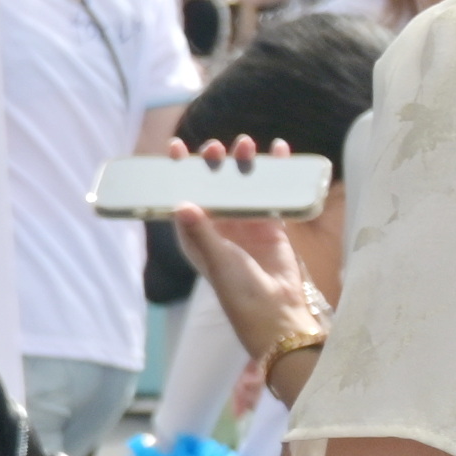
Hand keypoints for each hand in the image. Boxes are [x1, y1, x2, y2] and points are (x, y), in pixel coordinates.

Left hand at [169, 144, 324, 363]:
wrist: (276, 311)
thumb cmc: (239, 290)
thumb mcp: (218, 260)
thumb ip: (202, 232)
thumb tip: (182, 204)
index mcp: (196, 233)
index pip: (183, 195)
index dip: (178, 173)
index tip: (175, 147)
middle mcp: (218, 225)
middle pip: (213, 185)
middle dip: (214, 163)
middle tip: (216, 147)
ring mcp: (245, 223)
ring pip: (242, 185)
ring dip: (244, 163)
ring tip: (247, 144)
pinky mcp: (272, 225)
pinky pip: (272, 193)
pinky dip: (276, 173)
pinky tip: (279, 151)